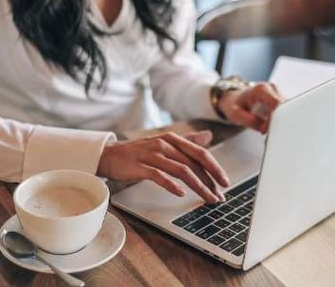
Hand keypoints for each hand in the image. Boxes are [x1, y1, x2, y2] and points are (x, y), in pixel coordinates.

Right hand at [97, 130, 229, 202]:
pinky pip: (160, 176)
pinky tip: (181, 194)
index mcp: (173, 139)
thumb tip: (208, 136)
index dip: (215, 167)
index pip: (200, 153)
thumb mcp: (165, 142)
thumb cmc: (139, 151)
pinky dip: (172, 185)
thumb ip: (187, 141)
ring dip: (198, 186)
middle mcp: (165, 144)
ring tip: (207, 198)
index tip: (225, 182)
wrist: (110, 155)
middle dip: (210, 181)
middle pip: (193, 163)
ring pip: (181, 171)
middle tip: (219, 196)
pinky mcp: (140, 166)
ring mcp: (152, 155)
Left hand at [217, 82, 283, 132]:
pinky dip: (278, 121)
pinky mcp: (279, 100)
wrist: (234, 98)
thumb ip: (249, 121)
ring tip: (267, 131)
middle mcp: (271, 89)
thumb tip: (264, 129)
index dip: (273, 119)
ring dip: (278, 123)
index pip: (275, 104)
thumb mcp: (235, 114)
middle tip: (267, 134)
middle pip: (283, 107)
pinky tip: (270, 127)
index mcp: (261, 89)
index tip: (264, 130)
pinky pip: (283, 112)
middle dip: (277, 123)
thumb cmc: (234, 104)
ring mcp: (276, 94)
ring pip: (285, 111)